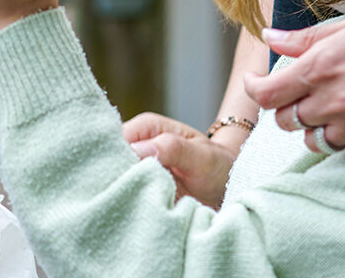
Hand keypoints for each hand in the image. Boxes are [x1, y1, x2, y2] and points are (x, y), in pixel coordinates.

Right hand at [122, 113, 236, 207]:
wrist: (232, 186)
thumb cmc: (218, 165)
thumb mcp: (201, 156)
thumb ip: (172, 149)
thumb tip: (136, 150)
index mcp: (147, 127)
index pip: (116, 140)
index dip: (116, 159)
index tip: (128, 179)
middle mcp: (138, 145)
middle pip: (113, 161)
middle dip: (119, 179)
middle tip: (135, 198)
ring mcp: (139, 168)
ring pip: (118, 180)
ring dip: (126, 194)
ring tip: (140, 209)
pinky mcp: (142, 188)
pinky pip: (128, 195)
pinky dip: (132, 205)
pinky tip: (140, 215)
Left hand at [245, 0, 344, 151]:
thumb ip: (307, 37)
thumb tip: (270, 37)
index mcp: (322, 65)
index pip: (266, 94)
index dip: (253, 88)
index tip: (254, 79)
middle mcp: (335, 98)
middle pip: (284, 120)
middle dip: (279, 106)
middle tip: (285, 90)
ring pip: (311, 138)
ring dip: (305, 124)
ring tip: (312, 105)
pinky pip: (342, 144)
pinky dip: (333, 135)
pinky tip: (339, 116)